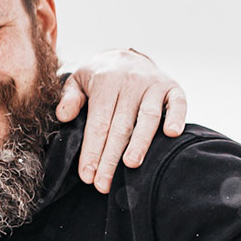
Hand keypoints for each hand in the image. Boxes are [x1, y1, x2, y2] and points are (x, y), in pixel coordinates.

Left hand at [57, 49, 187, 191]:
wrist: (124, 56)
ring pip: (147, 117)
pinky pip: (178, 102)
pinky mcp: (172, 87)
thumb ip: (69, 98)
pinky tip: (171, 134)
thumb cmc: (98, 77)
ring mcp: (153, 84)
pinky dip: (176, 117)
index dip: (92, 151)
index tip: (87, 176)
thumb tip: (63, 116)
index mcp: (105, 81)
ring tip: (131, 165)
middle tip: (104, 184)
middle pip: (120, 126)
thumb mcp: (77, 81)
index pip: (98, 122)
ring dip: (141, 142)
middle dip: (111, 157)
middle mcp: (130, 81)